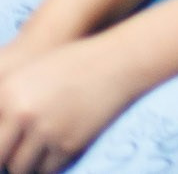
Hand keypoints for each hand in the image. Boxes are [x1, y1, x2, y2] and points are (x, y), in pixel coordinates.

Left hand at [0, 38, 142, 173]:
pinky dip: (46, 166)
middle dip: (4, 158)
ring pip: (20, 167)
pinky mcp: (69, 143)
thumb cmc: (72, 64)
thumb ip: (6, 102)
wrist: (118, 62)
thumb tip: (2, 134)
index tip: (6, 145)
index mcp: (7, 93)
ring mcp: (47, 130)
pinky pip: (47, 169)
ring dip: (23, 165)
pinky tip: (51, 154)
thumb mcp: (29, 74)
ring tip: (31, 156)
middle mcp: (23, 113)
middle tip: (11, 156)